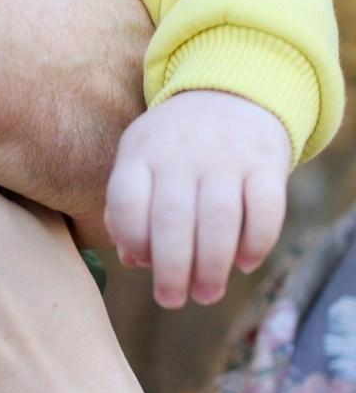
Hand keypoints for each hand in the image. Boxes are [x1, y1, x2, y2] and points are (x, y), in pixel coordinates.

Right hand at [0, 0, 151, 245]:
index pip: (141, 47)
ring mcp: (126, 132)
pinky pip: (99, 217)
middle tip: (47, 109)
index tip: (58, 61)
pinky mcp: (93, 184)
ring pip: (126, 166)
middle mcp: (146, 72)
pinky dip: (67, 209)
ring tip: (35, 155)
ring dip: (87, 164)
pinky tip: (25, 186)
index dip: (97, 58)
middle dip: (101, 112)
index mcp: (139, 11)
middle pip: (137, 108)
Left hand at [105, 90, 291, 308]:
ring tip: (206, 294)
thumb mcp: (140, 159)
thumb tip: (131, 260)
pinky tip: (244, 263)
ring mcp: (225, 155)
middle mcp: (180, 152)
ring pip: (218, 220)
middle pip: (172, 219)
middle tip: (172, 300)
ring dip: (212, 266)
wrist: (228, 92)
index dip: (131, 239)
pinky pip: (265, 209)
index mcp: (140, 152)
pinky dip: (256, 243)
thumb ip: (128, 207)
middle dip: (171, 270)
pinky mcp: (265, 162)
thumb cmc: (173, 145)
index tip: (141, 264)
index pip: (126, 201)